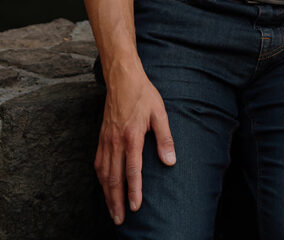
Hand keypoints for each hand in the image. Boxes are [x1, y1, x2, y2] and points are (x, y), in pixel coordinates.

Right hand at [95, 64, 175, 224]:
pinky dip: (101, 179)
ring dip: (107, 194)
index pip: (132, 170)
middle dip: (117, 201)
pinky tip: (105, 187)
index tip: (135, 207)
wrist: (122, 78)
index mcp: (132, 136)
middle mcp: (115, 141)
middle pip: (114, 178)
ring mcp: (106, 140)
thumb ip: (165, 138)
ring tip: (112, 211)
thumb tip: (170, 161)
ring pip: (104, 173)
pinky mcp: (101, 137)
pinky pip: (98, 163)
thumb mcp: (160, 112)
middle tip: (120, 220)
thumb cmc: (143, 94)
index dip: (134, 191)